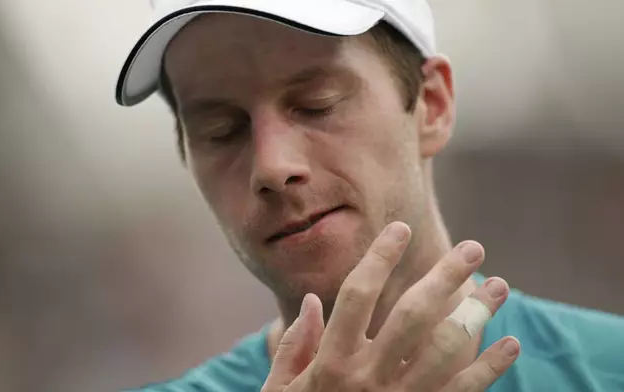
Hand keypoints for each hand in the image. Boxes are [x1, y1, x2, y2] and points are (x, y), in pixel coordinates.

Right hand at [262, 221, 518, 391]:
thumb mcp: (279, 390)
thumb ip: (294, 345)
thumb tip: (312, 301)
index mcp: (331, 362)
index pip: (357, 295)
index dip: (380, 257)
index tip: (399, 229)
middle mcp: (368, 377)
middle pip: (413, 314)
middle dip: (445, 276)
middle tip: (473, 247)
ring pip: (446, 349)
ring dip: (477, 314)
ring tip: (498, 286)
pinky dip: (490, 368)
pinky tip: (510, 345)